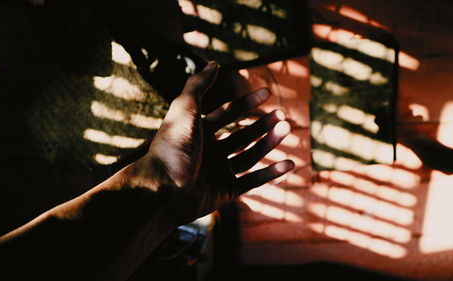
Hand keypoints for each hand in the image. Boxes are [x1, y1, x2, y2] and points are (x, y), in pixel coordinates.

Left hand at [144, 62, 293, 223]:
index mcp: (198, 132)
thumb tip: (214, 63)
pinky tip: (290, 163)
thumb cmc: (172, 147)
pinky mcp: (225, 193)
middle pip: (242, 136)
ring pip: (250, 156)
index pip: (227, 114)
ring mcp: (217, 173)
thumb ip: (198, 85)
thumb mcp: (184, 109)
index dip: (246, 103)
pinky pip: (252, 182)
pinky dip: (271, 174)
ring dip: (269, 143)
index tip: (266, 93)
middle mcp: (209, 152)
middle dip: (262, 125)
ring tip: (286, 130)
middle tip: (282, 115)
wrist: (163, 189)